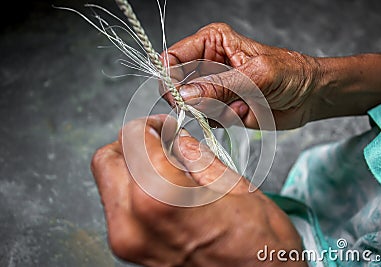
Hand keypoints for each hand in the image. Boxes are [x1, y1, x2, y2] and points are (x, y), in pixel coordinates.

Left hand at [91, 114, 304, 265]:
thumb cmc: (260, 248)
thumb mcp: (235, 185)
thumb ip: (196, 155)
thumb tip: (175, 138)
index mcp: (160, 198)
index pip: (132, 138)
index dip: (151, 125)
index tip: (167, 126)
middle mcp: (132, 223)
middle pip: (106, 160)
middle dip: (133, 143)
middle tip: (162, 141)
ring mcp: (127, 243)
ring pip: (109, 183)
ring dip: (134, 166)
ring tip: (169, 167)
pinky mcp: (131, 253)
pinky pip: (120, 206)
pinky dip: (136, 189)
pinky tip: (167, 189)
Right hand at [161, 23, 320, 129]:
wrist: (309, 96)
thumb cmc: (290, 73)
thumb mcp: (255, 76)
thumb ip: (219, 86)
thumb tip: (185, 95)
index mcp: (212, 43)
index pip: (174, 57)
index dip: (170, 78)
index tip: (178, 97)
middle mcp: (208, 65)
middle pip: (179, 86)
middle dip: (197, 99)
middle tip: (220, 103)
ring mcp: (214, 89)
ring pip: (194, 106)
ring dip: (218, 111)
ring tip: (243, 103)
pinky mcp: (221, 108)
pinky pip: (210, 120)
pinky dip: (227, 120)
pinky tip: (246, 111)